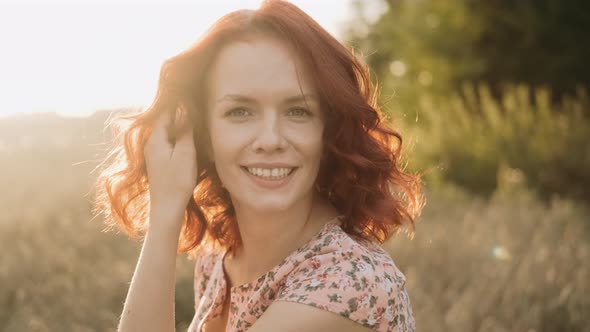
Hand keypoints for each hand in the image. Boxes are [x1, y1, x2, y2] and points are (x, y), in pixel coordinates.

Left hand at [143, 106, 197, 223]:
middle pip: (166, 121)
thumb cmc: (177, 182)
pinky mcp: (159, 161)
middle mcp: (151, 143)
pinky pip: (168, 142)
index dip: (178, 102)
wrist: (166, 209)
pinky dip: (178, 136)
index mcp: (156, 139)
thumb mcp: (184, 153)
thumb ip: (184, 130)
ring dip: (180, 125)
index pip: (166, 112)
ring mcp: (154, 153)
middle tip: (195, 101)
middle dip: (179, 112)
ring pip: (167, 132)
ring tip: (195, 116)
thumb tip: (183, 108)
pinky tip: (189, 138)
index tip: (191, 92)